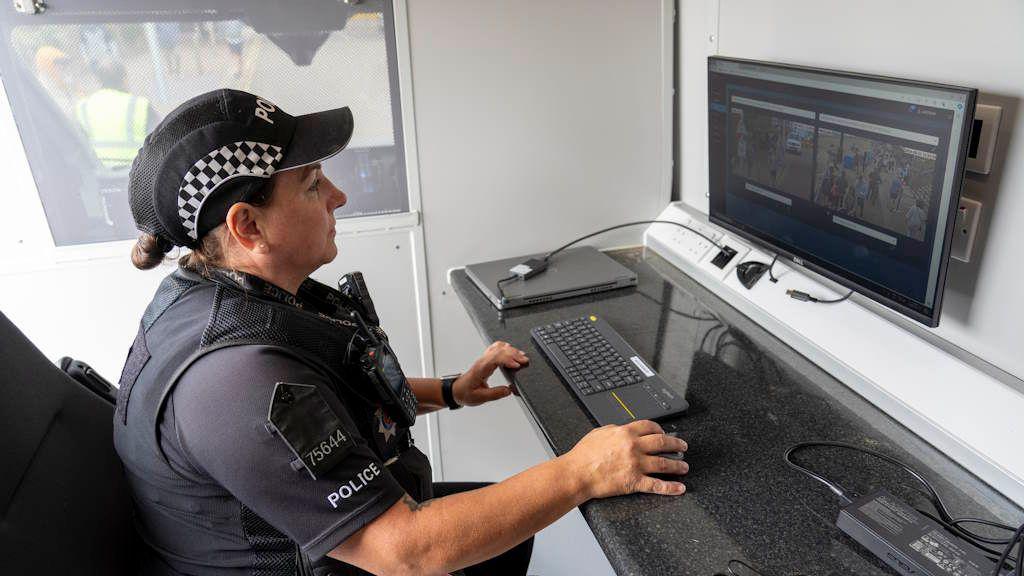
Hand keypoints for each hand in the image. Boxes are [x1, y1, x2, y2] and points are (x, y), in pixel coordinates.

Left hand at [453, 341, 529, 406]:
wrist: (456, 391)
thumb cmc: (466, 393)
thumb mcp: (480, 398)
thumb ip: (495, 394)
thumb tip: (509, 390)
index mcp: (481, 369)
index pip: (496, 358)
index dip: (508, 359)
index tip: (517, 365)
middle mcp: (482, 361)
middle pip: (499, 350)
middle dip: (514, 354)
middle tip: (525, 361)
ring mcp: (483, 359)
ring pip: (498, 347)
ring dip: (511, 350)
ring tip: (521, 356)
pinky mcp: (485, 360)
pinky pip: (495, 348)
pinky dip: (505, 348)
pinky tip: (511, 350)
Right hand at [563, 420, 688, 498]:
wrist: (577, 473)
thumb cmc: (583, 455)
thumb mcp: (599, 433)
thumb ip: (614, 430)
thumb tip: (622, 429)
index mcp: (625, 433)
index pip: (650, 427)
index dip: (661, 429)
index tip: (665, 433)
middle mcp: (634, 447)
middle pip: (662, 443)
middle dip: (676, 444)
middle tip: (682, 447)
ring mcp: (636, 464)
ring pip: (664, 463)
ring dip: (677, 465)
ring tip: (684, 466)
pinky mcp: (634, 482)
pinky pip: (657, 485)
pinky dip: (671, 487)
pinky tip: (679, 487)